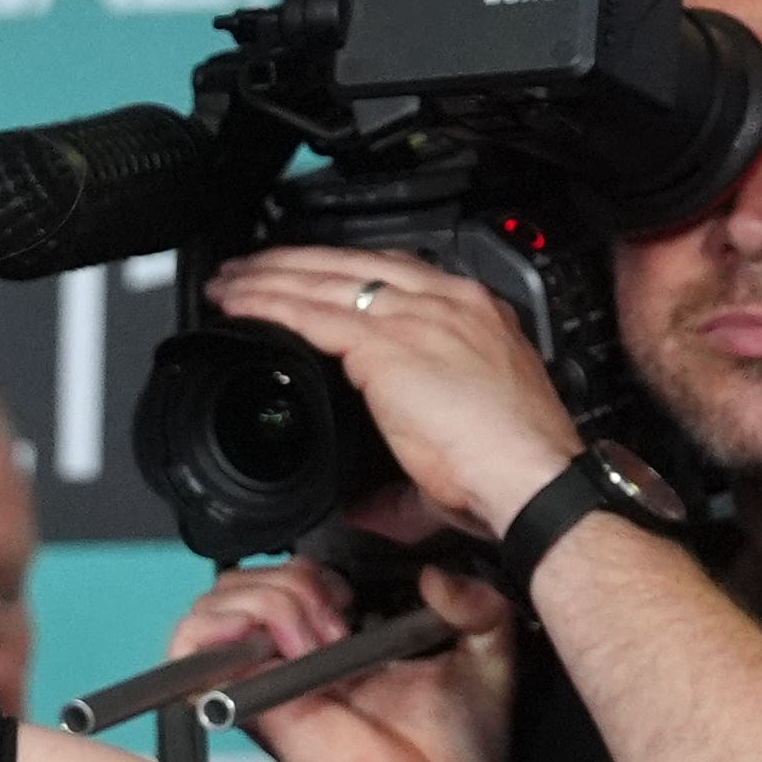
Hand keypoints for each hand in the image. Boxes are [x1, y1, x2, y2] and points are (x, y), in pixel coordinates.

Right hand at [166, 545, 518, 761]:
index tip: (357, 596)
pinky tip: (280, 644)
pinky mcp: (236, 694)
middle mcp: (289, 658)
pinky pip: (190, 639)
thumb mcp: (485, 656)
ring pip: (220, 597)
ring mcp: (258, 675)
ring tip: (312, 639)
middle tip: (338, 620)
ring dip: (269, 599)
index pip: (287, 576)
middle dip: (294, 580)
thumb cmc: (448, 756)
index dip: (317, 569)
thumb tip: (443, 575)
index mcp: (334, 644)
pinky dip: (223, 623)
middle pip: (249, 578)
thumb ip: (479, 604)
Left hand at [198, 250, 585, 544]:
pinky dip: (270, 306)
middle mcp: (448, 302)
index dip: (341, 269)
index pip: (395, 271)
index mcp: (473, 314)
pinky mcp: (390, 345)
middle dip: (294, 261)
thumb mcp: (459, 438)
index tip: (310, 273)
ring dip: (269, 278)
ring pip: (325, 281)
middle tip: (250, 266)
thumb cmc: (509, 467)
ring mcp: (419, 318)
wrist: (532, 478)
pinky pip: (313, 314)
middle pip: (354, 263)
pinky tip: (240, 306)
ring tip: (229, 282)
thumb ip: (403, 459)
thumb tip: (359, 499)